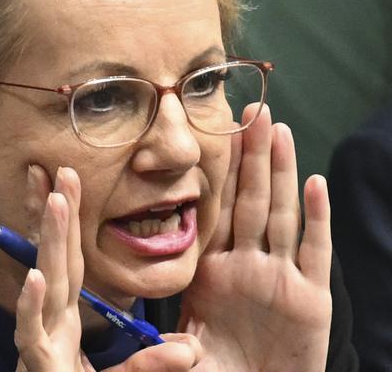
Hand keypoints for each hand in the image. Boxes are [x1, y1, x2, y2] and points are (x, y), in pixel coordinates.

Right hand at [14, 166, 202, 371]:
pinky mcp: (38, 369)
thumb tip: (189, 352)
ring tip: (54, 203)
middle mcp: (50, 325)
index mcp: (67, 320)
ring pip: (44, 287)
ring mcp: (40, 345)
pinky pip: (32, 337)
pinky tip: (37, 281)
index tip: (68, 181)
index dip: (70, 221)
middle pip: (56, 261)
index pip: (71, 261)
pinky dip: (32, 309)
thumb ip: (150, 366)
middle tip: (58, 170)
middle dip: (57, 216)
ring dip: (49, 245)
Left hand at [180, 104, 331, 370]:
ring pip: (280, 214)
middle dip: (251, 156)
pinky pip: (314, 252)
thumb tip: (142, 324)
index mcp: (216, 270)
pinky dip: (317, 219)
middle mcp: (249, 265)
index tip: (217, 135)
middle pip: (250, 200)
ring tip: (279, 130)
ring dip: (281, 172)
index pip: (218, 210)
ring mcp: (281, 278)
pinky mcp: (311, 299)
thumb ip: (168, 334)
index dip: (219, 173)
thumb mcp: (188, 349)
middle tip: (253, 111)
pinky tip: (315, 184)